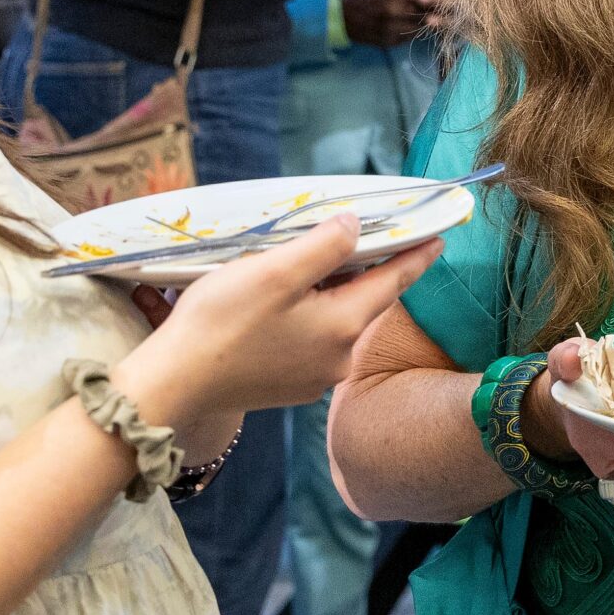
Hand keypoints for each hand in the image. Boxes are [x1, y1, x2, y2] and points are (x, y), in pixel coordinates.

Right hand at [117, 218, 442, 416]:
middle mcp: (337, 359)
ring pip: (338, 322)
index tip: (439, 237)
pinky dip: (312, 316)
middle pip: (365, 302)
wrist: (174, 385)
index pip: (393, 282)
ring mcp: (313, 378)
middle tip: (373, 236)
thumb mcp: (275, 270)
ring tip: (320, 262)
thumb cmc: (222, 322)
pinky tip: (288, 302)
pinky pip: (314, 342)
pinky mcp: (288, 387)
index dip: (416, 255)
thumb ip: (324, 246)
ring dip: (335, 292)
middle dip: (370, 269)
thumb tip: (356, 227)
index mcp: (342, 327)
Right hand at [342, 0, 451, 48]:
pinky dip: (418, 31)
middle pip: (426, 13)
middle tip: (455, 10)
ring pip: (420, 27)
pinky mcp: (389, 42)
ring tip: (445, 19)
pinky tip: (425, 27)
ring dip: (432, 24)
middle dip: (439, 11)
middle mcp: (392, 11)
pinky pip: (411, 37)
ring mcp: (390, 28)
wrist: (342, 18)